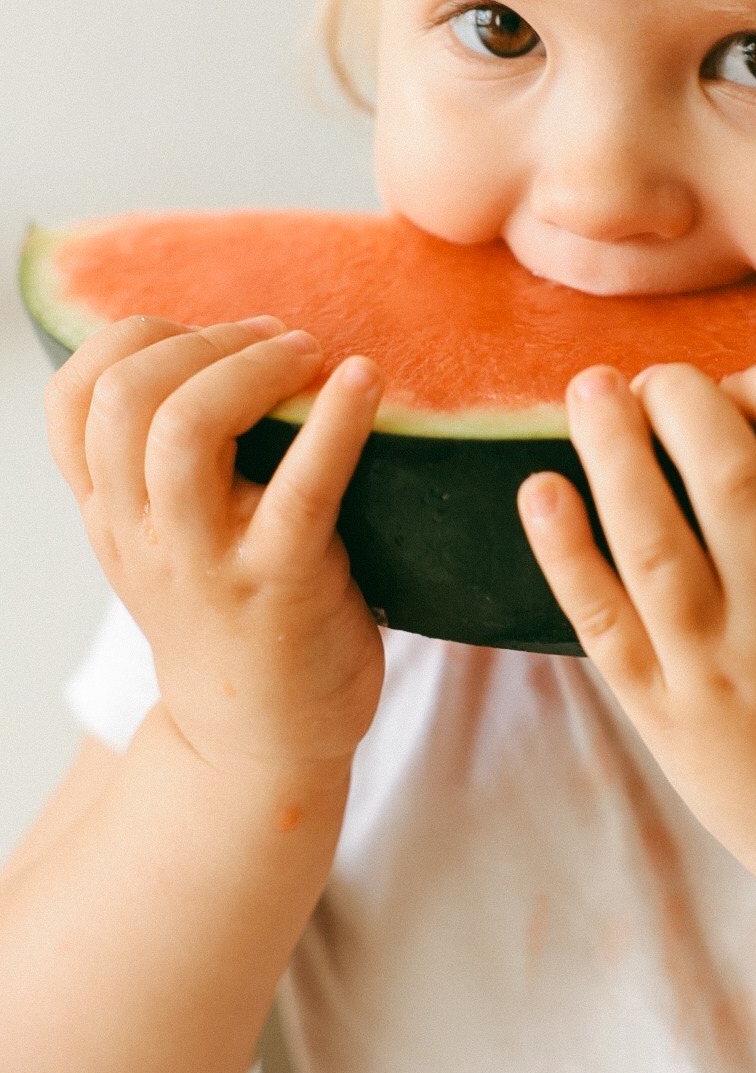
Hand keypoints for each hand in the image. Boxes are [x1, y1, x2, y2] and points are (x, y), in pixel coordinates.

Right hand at [45, 315, 385, 791]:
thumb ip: (158, 458)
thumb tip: (209, 341)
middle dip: (203, 341)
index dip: (136, 337)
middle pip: (125, 397)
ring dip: (254, 368)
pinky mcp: (281, 583)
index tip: (208, 334)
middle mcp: (142, 533)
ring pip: (183, 431)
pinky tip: (365, 380)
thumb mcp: (162, 537)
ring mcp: (206, 561)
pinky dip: (335, 422)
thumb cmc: (231, 610)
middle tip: (280, 340)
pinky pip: (298, 488)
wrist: (261, 739)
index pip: (73, 397)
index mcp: (110, 511)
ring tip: (312, 356)